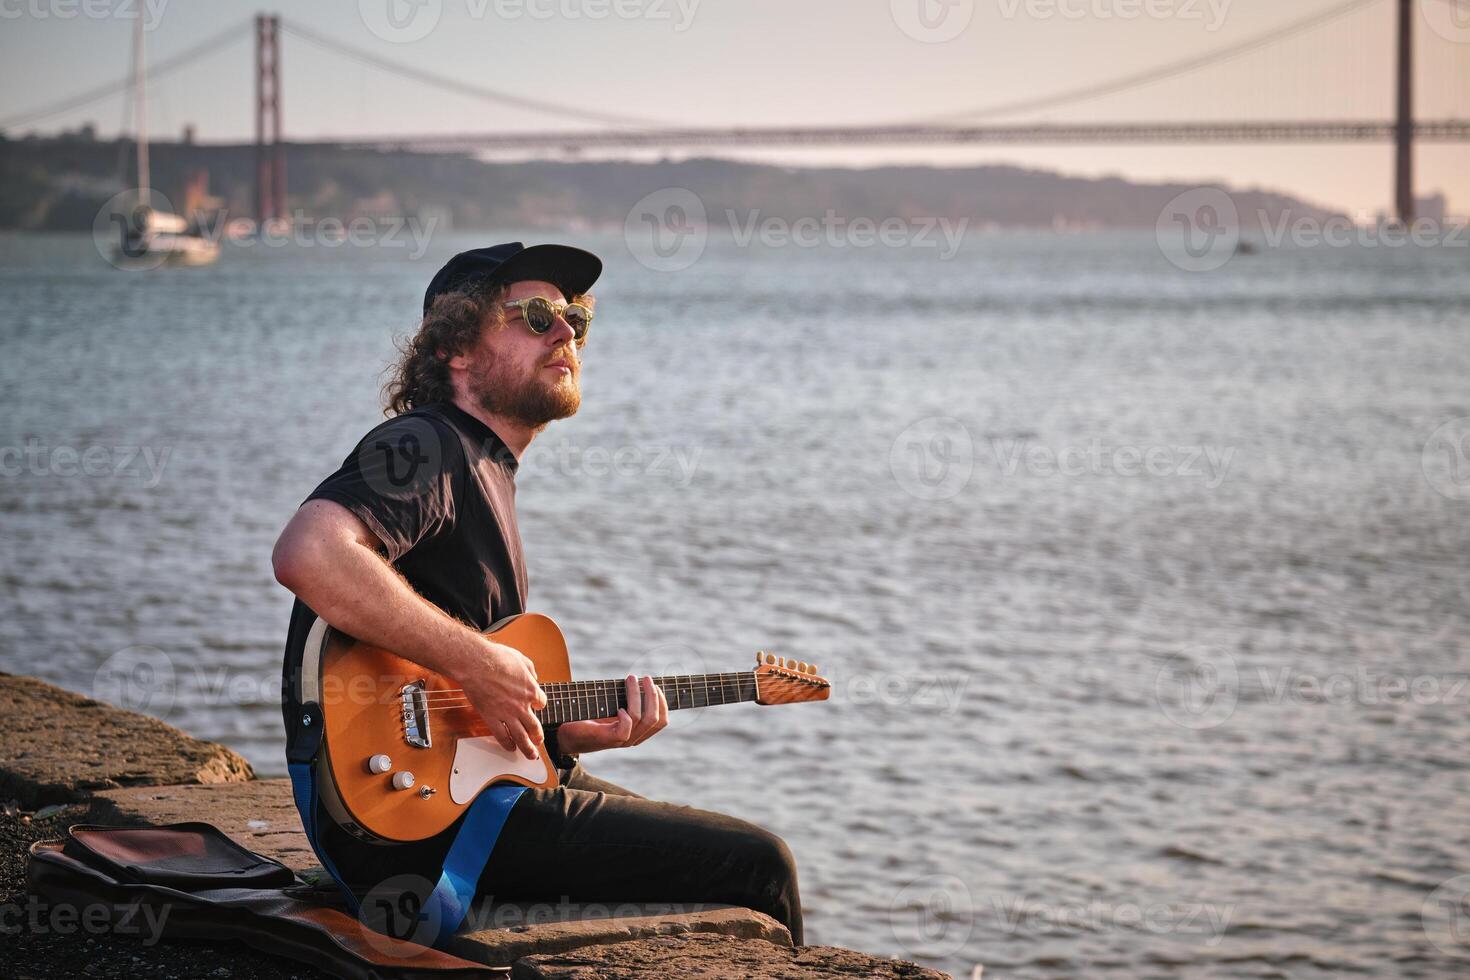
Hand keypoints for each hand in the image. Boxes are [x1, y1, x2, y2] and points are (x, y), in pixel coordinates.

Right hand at [461, 636, 546, 759]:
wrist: (475, 663)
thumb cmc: (496, 658)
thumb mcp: (520, 658)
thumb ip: (530, 669)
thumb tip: (534, 676)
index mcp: (530, 689)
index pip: (541, 702)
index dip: (539, 705)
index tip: (536, 707)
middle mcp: (521, 705)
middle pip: (534, 726)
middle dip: (538, 736)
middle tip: (539, 741)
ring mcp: (507, 714)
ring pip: (521, 736)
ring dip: (527, 748)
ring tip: (531, 755)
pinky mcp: (491, 718)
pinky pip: (501, 736)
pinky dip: (507, 744)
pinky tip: (510, 748)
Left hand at [555, 674, 667, 754]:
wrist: (566, 732)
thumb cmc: (591, 715)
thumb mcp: (614, 703)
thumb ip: (629, 697)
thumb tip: (645, 679)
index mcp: (639, 731)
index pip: (663, 720)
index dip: (662, 701)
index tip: (655, 684)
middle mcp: (634, 738)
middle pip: (656, 718)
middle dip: (653, 695)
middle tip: (645, 678)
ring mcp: (622, 740)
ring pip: (641, 717)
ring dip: (637, 695)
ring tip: (630, 679)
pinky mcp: (608, 739)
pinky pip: (626, 728)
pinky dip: (625, 715)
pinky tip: (618, 706)